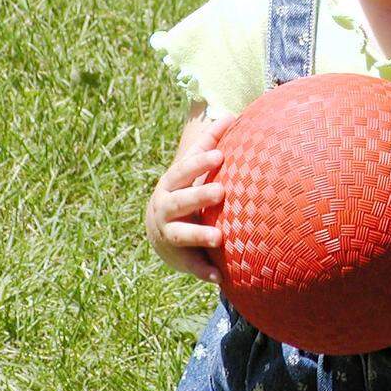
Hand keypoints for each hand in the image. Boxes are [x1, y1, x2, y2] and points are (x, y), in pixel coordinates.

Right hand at [145, 113, 236, 282]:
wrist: (159, 229)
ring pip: (182, 234)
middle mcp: (166, 208)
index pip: (184, 170)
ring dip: (199, 235)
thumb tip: (231, 113)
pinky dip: (203, 271)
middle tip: (221, 191)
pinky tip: (220, 277)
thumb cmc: (184, 189)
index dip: (200, 163)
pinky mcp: (178, 257)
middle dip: (199, 196)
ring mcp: (170, 233)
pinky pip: (191, 265)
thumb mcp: (192, 167)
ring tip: (219, 237)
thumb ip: (209, 143)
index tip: (220, 155)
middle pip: (181, 201)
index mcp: (172, 184)